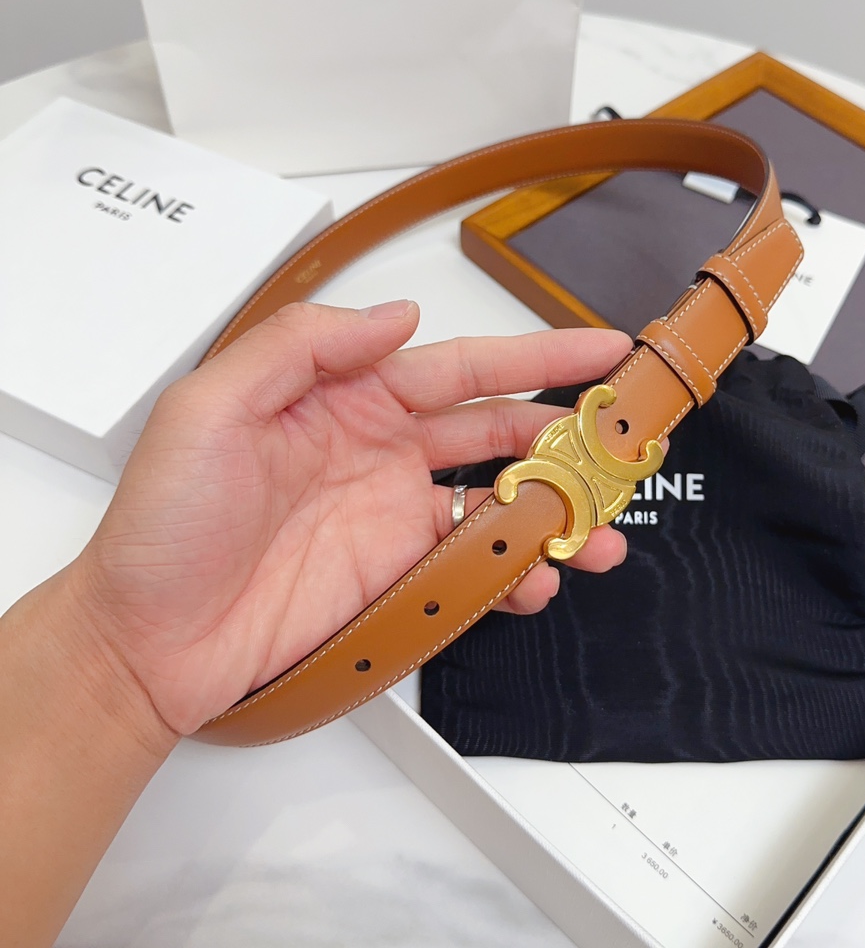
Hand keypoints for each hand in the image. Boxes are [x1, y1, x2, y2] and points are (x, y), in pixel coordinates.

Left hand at [71, 301, 632, 735]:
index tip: (601, 348)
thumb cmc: (165, 521)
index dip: (536, 356)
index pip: (461, 367)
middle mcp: (383, 452)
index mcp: (348, 398)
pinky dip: (514, 575)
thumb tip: (399, 317)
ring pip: (498, 504)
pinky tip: (537, 582)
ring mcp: (394, 520)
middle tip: (626, 439)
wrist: (146, 640)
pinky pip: (472, 570)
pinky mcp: (396, 581)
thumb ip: (305, 347)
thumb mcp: (214, 406)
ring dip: (557, 514)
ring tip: (603, 532)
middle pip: (498, 432)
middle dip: (567, 433)